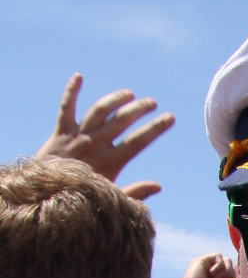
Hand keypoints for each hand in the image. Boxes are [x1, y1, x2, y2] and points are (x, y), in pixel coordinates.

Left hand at [37, 73, 174, 199]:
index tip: (170, 117)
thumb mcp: (111, 199)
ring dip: (116, 99)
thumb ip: (135, 193)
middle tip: (152, 102)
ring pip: (100, 110)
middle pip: (121, 120)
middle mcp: (95, 145)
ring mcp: (77, 136)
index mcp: (110, 162)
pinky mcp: (60, 132)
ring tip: (129, 94)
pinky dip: (71, 91)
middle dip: (139, 109)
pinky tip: (79, 76)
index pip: (138, 141)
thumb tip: (158, 186)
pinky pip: (66, 107)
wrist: (46, 197)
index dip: (156, 128)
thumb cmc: (81, 200)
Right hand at [158, 253, 236, 277]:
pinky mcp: (201, 261)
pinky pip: (218, 255)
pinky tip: (212, 275)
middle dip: (232, 276)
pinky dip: (219, 266)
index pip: (234, 274)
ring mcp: (206, 267)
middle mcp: (212, 275)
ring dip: (226, 272)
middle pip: (232, 267)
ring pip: (227, 260)